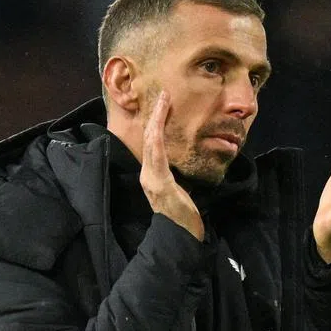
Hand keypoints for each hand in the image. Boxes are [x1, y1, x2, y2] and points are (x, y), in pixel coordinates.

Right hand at [140, 91, 203, 240]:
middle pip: (150, 138)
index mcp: (152, 175)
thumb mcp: (179, 191)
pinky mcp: (159, 184)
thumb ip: (175, 177)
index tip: (164, 104)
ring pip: (152, 142)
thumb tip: (180, 165)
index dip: (156, 122)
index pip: (153, 143)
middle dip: (155, 114)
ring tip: (163, 101)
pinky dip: (157, 137)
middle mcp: (147, 174)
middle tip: (163, 94)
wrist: (180, 236)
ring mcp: (151, 179)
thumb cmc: (182, 216)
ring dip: (156, 120)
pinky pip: (156, 155)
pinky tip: (158, 125)